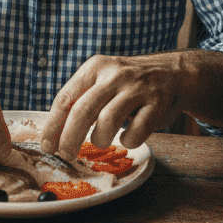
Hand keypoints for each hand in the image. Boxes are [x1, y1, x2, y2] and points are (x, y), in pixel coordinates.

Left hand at [39, 53, 185, 158]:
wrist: (174, 74)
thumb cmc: (130, 84)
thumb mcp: (104, 80)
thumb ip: (82, 99)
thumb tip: (55, 133)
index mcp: (95, 67)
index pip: (65, 98)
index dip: (53, 125)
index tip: (47, 145)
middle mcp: (115, 74)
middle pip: (82, 111)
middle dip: (69, 139)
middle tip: (66, 155)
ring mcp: (137, 88)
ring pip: (107, 121)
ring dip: (100, 140)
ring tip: (102, 141)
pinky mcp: (157, 104)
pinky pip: (135, 132)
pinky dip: (128, 141)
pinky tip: (128, 136)